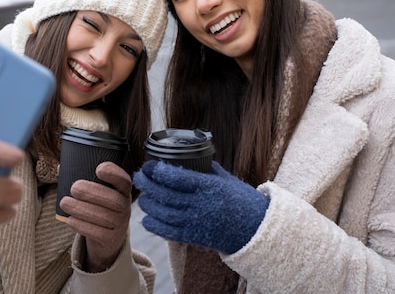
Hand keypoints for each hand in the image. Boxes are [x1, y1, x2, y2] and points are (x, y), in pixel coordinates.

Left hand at [59, 161, 131, 272]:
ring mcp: (120, 225)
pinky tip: (69, 219)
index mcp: (122, 191)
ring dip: (81, 209)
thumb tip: (61, 168)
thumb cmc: (98, 208)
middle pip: (114, 200)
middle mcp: (125, 207)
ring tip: (65, 203)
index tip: (98, 169)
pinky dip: (81, 225)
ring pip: (103, 217)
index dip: (114, 174)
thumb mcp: (96, 193)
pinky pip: (97, 233)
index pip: (124, 181)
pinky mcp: (111, 240)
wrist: (106, 238)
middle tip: (74, 188)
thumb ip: (82, 179)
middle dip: (92, 192)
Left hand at [133, 160, 268, 254]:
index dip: (159, 171)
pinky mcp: (194, 237)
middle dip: (148, 184)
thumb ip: (207, 169)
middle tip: (139, 176)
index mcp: (208, 186)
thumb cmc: (242, 200)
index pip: (177, 177)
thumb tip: (190, 156)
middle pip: (165, 194)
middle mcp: (200, 204)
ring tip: (143, 197)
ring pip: (163, 214)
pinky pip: (168, 232)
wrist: (256, 230)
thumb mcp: (226, 179)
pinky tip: (147, 219)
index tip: (150, 165)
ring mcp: (196, 222)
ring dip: (149, 204)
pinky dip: (155, 226)